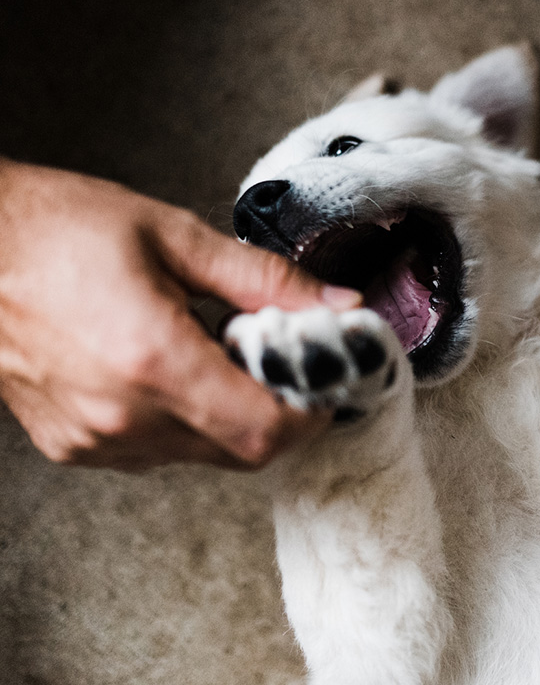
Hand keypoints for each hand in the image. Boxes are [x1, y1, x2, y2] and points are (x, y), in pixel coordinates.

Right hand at [0, 159, 361, 470]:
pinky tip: (172, 370)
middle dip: (278, 411)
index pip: (265, 430)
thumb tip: (338, 305)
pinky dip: (185, 422)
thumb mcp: (176, 237)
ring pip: (203, 455)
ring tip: (214, 353)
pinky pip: (158, 452)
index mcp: (153, 361)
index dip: (311, 410)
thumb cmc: (57, 229)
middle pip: (244, 452)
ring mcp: (93, 440)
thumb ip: (267, 279)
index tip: (322, 375)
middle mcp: (123, 416)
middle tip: (274, 357)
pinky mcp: (73, 445)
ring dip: (232, 416)